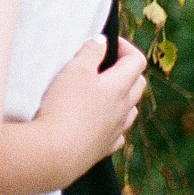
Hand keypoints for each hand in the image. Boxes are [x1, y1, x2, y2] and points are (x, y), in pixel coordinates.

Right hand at [38, 35, 147, 169]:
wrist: (55, 153)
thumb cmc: (64, 107)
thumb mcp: (75, 70)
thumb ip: (91, 51)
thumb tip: (102, 41)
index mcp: (120, 86)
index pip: (137, 60)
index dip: (126, 47)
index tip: (109, 44)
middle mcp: (123, 109)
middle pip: (138, 85)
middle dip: (127, 71)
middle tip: (106, 66)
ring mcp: (115, 131)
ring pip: (130, 110)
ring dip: (122, 99)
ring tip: (102, 94)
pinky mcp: (103, 149)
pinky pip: (117, 134)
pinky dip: (112, 125)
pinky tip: (99, 123)